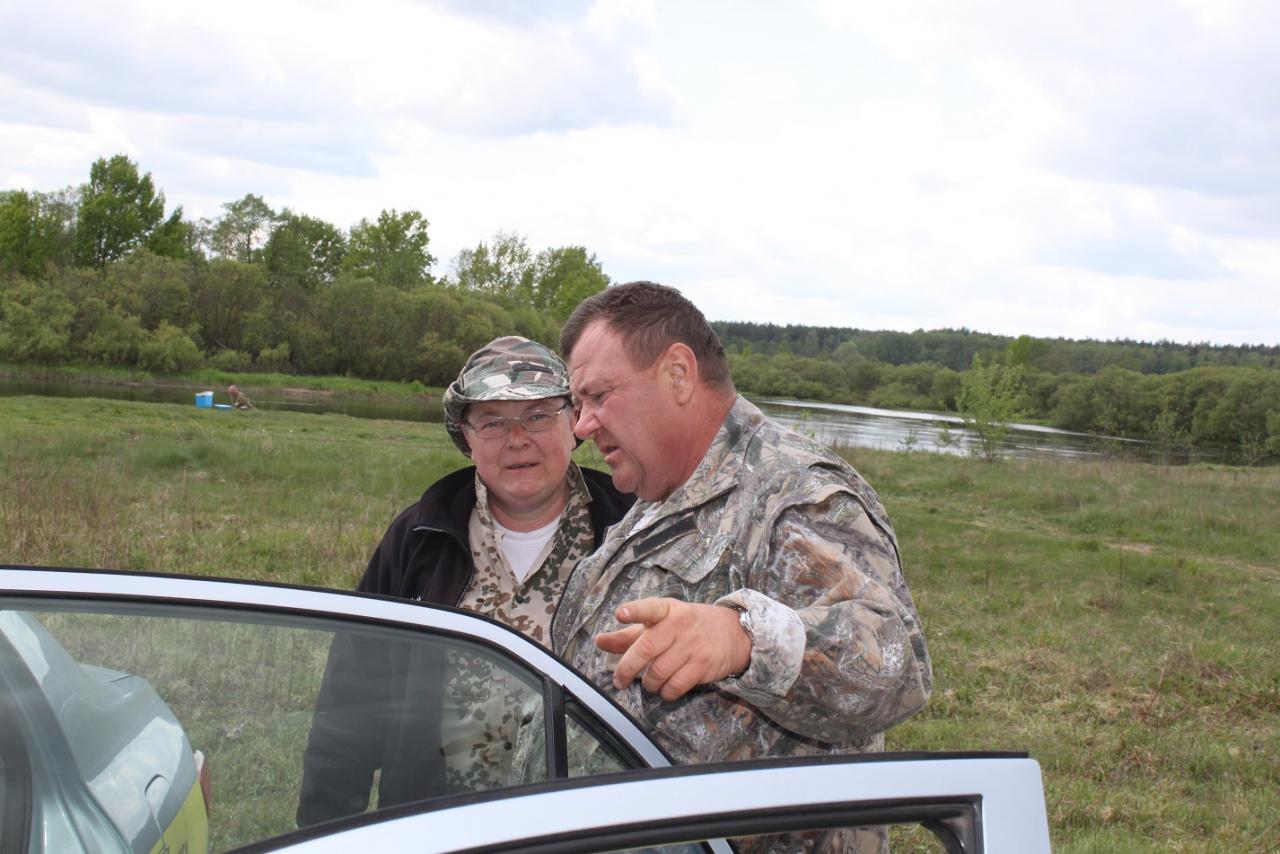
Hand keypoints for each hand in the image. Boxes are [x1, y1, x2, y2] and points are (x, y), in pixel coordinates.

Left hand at [594, 598, 751, 700]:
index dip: (634, 611)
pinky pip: (676, 686)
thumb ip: (630, 633)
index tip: (620, 613)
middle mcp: (679, 626)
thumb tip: (600, 641)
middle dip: (627, 668)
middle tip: (619, 680)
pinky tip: (666, 689)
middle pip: (646, 648)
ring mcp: (692, 646)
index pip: (649, 608)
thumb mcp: (662, 623)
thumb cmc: (689, 626)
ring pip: (658, 672)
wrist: (735, 633)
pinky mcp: (703, 665)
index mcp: (667, 611)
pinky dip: (666, 692)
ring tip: (649, 682)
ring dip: (648, 683)